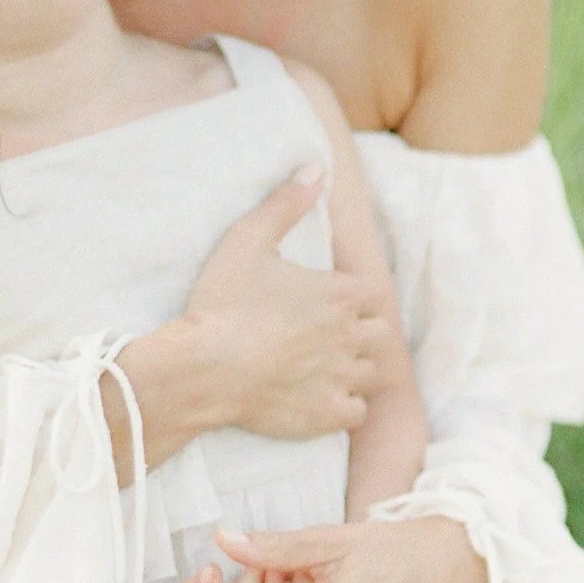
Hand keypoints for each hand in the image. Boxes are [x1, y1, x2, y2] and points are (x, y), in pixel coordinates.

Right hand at [148, 171, 396, 448]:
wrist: (204, 368)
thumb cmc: (223, 302)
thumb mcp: (248, 239)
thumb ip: (285, 203)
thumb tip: (316, 169)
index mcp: (341, 295)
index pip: (372, 294)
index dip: (354, 298)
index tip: (331, 303)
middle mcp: (352, 336)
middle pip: (379, 333)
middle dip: (360, 332)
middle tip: (328, 336)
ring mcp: (342, 377)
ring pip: (371, 373)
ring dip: (355, 368)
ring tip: (326, 367)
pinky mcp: (328, 414)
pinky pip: (357, 410)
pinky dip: (346, 404)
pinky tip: (323, 398)